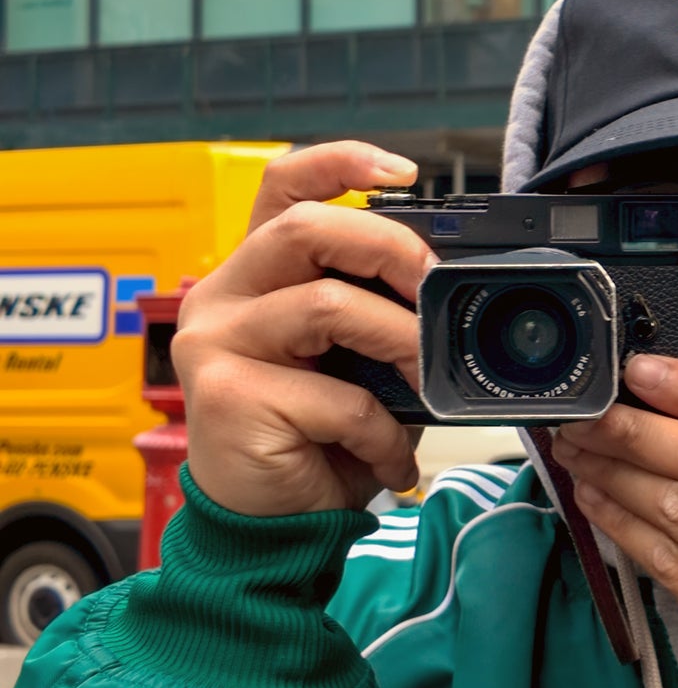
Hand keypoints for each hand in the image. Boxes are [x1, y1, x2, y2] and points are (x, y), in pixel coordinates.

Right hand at [171, 141, 435, 517]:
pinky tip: (392, 459)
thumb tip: (451, 288)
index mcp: (256, 274)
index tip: (404, 171)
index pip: (284, 186)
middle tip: (434, 288)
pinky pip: (338, 397)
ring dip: (401, 342)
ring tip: (427, 383)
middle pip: (306, 228)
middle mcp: (224, 296)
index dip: (341, 162)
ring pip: (327, 305)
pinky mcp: (228, 398)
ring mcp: (217, 344)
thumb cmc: (316, 436)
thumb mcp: (356, 361)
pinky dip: (385, 432)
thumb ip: (380, 313)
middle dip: (391, 249)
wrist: (272, 524)